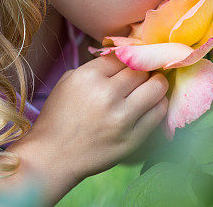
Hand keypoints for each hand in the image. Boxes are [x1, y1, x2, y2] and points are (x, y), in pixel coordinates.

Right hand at [12, 54, 169, 183]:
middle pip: (142, 69)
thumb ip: (96, 67)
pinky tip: (154, 103)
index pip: (124, 55)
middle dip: (145, 68)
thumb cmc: (58, 118)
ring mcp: (121, 118)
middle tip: (146, 72)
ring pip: (156, 87)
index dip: (130, 56)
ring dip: (158, 83)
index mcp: (88, 77)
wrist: (52, 158)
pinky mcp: (133, 138)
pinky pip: (159, 112)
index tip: (133, 60)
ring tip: (154, 84)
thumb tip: (124, 56)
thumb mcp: (68, 81)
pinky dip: (160, 103)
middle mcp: (107, 94)